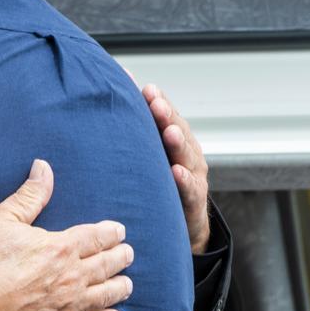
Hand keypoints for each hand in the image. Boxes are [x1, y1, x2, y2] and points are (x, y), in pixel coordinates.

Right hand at [0, 160, 133, 310]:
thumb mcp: (4, 218)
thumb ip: (30, 194)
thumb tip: (43, 166)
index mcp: (61, 247)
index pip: (98, 237)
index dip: (112, 232)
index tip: (119, 231)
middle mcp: (73, 276)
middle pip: (109, 264)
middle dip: (122, 256)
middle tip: (128, 253)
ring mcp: (71, 303)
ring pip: (108, 294)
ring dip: (121, 287)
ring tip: (126, 283)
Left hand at [143, 84, 209, 253]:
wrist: (179, 224)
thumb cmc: (156, 180)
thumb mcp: (146, 153)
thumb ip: (134, 125)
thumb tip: (115, 86)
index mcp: (172, 138)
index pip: (166, 116)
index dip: (158, 102)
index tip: (147, 89)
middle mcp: (185, 153)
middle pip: (178, 131)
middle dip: (167, 117)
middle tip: (156, 104)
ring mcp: (193, 176)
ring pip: (187, 157)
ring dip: (178, 144)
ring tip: (170, 132)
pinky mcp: (194, 201)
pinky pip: (191, 190)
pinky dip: (185, 181)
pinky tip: (177, 172)